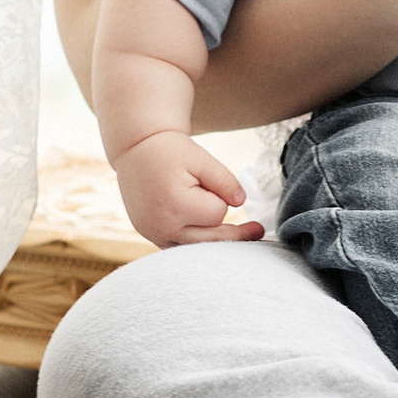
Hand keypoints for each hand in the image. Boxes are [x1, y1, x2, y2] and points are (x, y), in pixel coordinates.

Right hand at [115, 133, 264, 249]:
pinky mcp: (151, 236)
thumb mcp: (202, 159)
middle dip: (235, 234)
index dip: (219, 198)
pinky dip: (196, 243)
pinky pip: (180, 247)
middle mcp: (162, 226)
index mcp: (176, 205)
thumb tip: (242, 202)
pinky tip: (210, 238)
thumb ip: (225, 181)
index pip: (217, 214)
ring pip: (196, 248)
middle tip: (260, 230)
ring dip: (216, 241)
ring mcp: (153, 234)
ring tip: (246, 234)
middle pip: (210, 240)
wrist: (137, 149)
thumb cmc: (172, 151)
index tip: (208, 184)